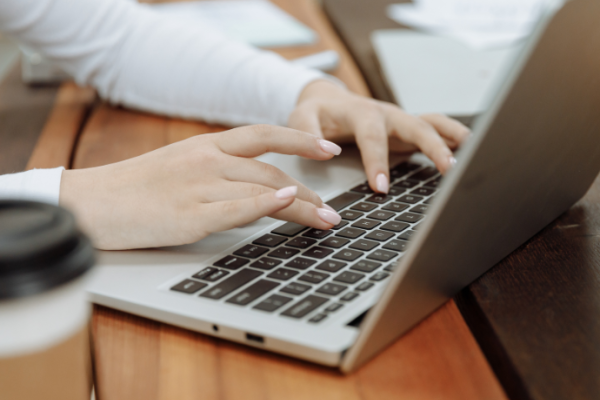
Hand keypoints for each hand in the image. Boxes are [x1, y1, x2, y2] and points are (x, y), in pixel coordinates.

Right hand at [59, 125, 342, 249]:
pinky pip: (237, 207)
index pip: (263, 135)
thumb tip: (256, 184)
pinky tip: (290, 202)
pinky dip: (266, 203)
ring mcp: (199, 187)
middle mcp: (207, 160)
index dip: (300, 140)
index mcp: (205, 146)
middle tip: (332, 208)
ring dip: (302, 206)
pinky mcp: (190, 216)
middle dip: (309, 191)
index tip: (327, 149)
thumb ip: (217, 169)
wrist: (92, 203)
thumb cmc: (136, 187)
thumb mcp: (180, 165)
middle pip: (272, 170)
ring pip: (263, 190)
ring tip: (326, 219)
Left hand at [289, 80, 469, 192]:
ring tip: (473, 153)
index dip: (377, 161)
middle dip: (433, 146)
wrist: (329, 101)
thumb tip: (326, 151)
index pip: (372, 137)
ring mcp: (400, 120)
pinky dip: (452, 137)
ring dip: (451, 137)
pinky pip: (434, 128)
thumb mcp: (301, 118)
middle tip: (447, 169)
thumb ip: (307, 132)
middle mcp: (386, 114)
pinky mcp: (407, 129)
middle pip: (415, 126)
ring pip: (431, 123)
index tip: (381, 188)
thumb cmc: (317, 112)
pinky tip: (469, 150)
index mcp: (360, 113)